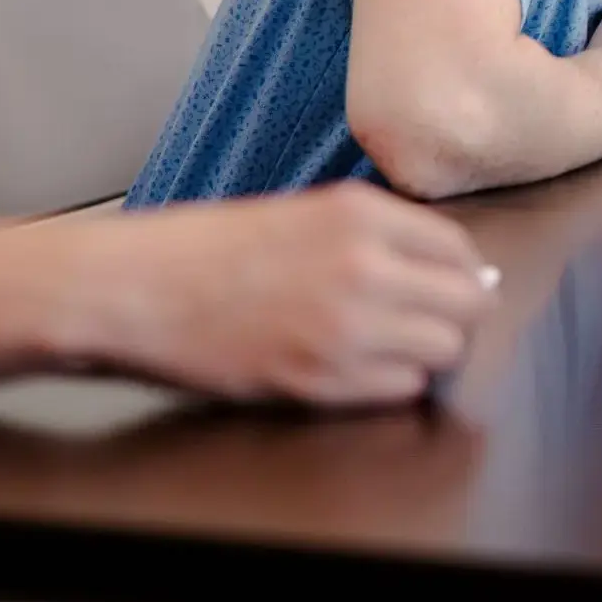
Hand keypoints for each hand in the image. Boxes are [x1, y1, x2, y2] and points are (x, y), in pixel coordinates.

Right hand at [88, 183, 493, 406]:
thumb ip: (379, 233)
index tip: (450, 283)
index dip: (462, 271)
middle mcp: (364, 268)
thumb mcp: (305, 212)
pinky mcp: (319, 380)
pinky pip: (401, 389)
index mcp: (361, 214)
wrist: (133, 289)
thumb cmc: (206, 248)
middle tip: (429, 318)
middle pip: (469, 304)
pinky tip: (362, 366)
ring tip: (394, 344)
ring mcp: (344, 328)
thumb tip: (450, 264)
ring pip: (445, 350)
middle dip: (456, 313)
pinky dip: (394, 382)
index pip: (462, 250)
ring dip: (428, 351)